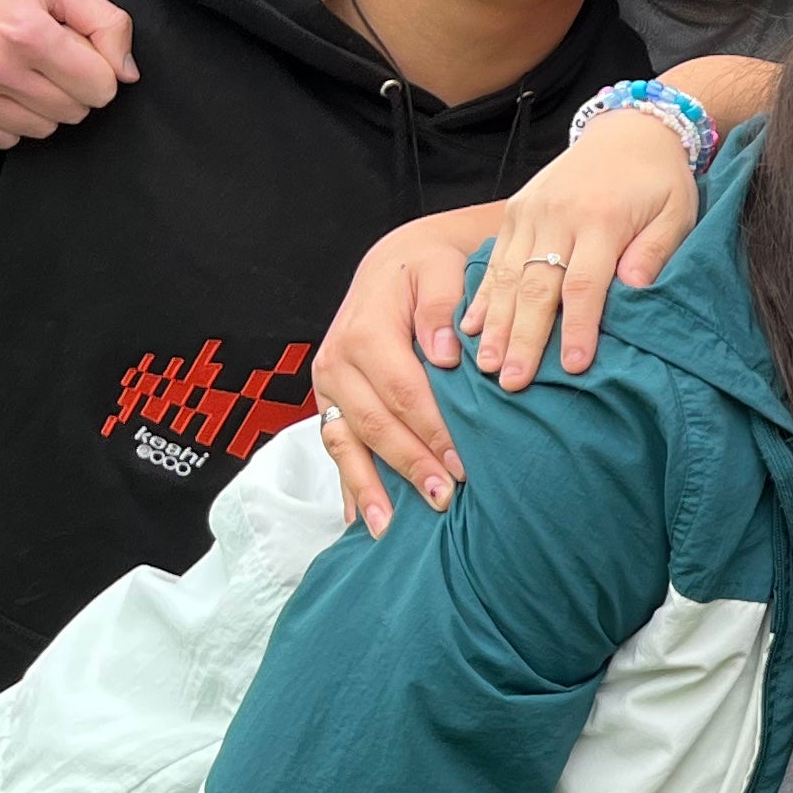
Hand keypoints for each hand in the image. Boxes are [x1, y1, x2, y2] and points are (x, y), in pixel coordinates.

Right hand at [0, 0, 135, 145]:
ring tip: (21, 71)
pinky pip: (3, 141)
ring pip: (41, 130)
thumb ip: (106, 22)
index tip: (79, 52)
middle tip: (48, 60)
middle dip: (73, 88)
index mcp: (27, 33)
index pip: (101, 87)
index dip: (99, 70)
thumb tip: (129, 75)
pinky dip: (10, 120)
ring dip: (43, 106)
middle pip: (74, 112)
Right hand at [308, 209, 502, 536]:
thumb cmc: (427, 269)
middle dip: (409, 465)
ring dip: (369, 487)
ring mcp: (328, 387)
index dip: (432, 430)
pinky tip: (359, 520)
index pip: (403, 391)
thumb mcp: (438, 269)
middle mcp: (336, 362)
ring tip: (390, 529)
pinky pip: (336, 446)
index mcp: (364, 331)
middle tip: (445, 499)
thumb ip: (441, 306)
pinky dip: (348, 484)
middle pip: (374, 423)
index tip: (463, 464)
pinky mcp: (330, 402)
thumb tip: (443, 353)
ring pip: (345, 443)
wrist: (394, 263)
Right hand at [451, 109, 701, 391]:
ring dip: (496, 324)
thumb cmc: (660, 182)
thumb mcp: (677, 213)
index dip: (579, 327)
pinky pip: (495, 259)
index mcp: (602, 220)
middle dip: (524, 338)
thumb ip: (656, 251)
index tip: (574, 366)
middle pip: (538, 286)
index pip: (586, 284)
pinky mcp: (516, 210)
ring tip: (486, 366)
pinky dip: (481, 296)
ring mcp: (531, 212)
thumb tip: (633, 290)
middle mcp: (559, 216)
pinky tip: (469, 328)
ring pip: (508, 276)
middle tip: (513, 382)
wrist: (629, 130)